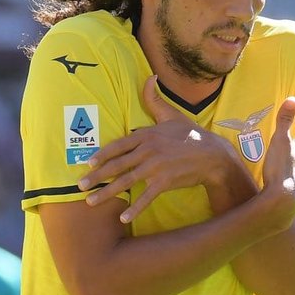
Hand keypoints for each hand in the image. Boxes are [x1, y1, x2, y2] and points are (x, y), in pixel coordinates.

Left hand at [79, 76, 239, 223]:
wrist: (213, 155)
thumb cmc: (191, 135)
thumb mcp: (172, 115)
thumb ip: (155, 99)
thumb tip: (149, 77)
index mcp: (147, 135)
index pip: (118, 145)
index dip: (102, 155)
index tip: (88, 163)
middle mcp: (148, 150)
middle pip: (117, 164)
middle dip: (96, 176)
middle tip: (80, 186)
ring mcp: (156, 167)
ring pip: (126, 181)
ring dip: (106, 193)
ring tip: (91, 202)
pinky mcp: (165, 181)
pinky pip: (146, 197)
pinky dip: (135, 208)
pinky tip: (123, 218)